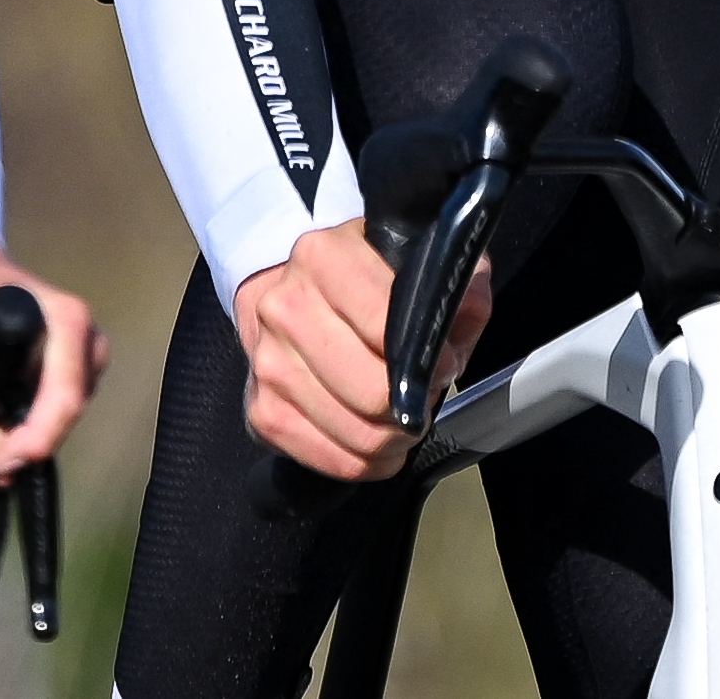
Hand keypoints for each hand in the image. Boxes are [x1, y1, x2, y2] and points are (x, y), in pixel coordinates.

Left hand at [0, 194, 106, 482]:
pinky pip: (44, 415)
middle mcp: (83, 341)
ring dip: (11, 444)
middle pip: (62, 415)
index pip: (64, 399)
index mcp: (66, 322)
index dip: (32, 440)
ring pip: (52, 421)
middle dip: (17, 449)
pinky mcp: (60, 373)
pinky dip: (12, 433)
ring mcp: (76, 359)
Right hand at [232, 220, 493, 480]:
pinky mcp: (261, 410)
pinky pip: (327, 459)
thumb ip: (458, 287)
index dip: (427, 356)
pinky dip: (364, 462)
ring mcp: (267, 362)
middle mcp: (285, 307)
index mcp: (323, 257)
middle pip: (370, 390)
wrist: (293, 292)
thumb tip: (452, 341)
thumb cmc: (369, 279)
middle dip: (412, 405)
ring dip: (393, 438)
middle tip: (424, 395)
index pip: (385, 326)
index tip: (444, 361)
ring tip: (404, 419)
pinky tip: (378, 444)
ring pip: (354, 432)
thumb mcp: (424, 259)